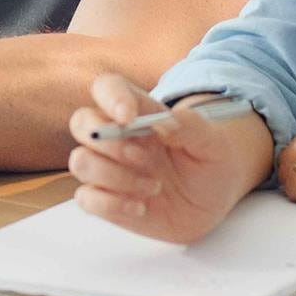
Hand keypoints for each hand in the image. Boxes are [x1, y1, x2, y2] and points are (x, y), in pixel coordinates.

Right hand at [65, 75, 269, 244]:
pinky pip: (85, 199)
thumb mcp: (213, 141)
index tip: (127, 117)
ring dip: (115, 177)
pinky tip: (141, 208)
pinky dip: (111, 205)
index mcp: (139, 112)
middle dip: (108, 142)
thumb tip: (164, 121)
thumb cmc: (211, 160)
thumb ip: (191, 125)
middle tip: (144, 159)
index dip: (110, 97)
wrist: (215, 200)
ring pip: (80, 162)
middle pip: (82, 123)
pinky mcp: (107, 200)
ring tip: (154, 187)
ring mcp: (109, 169)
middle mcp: (117, 138)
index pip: (107, 87)